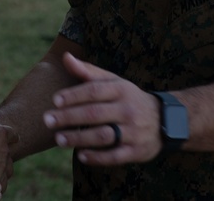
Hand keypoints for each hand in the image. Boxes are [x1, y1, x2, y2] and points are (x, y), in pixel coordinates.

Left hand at [42, 52, 162, 164]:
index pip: (94, 91)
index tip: (55, 100)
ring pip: (103, 135)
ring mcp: (133, 131)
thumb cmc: (128, 98)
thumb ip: (88, 72)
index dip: (73, 95)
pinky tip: (80, 155)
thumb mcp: (114, 81)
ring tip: (58, 139)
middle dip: (69, 117)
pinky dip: (97, 157)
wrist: (165, 120)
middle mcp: (128, 109)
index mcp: (121, 89)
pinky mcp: (136, 151)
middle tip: (47, 120)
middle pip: (94, 114)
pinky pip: (115, 156)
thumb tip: (66, 57)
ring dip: (78, 138)